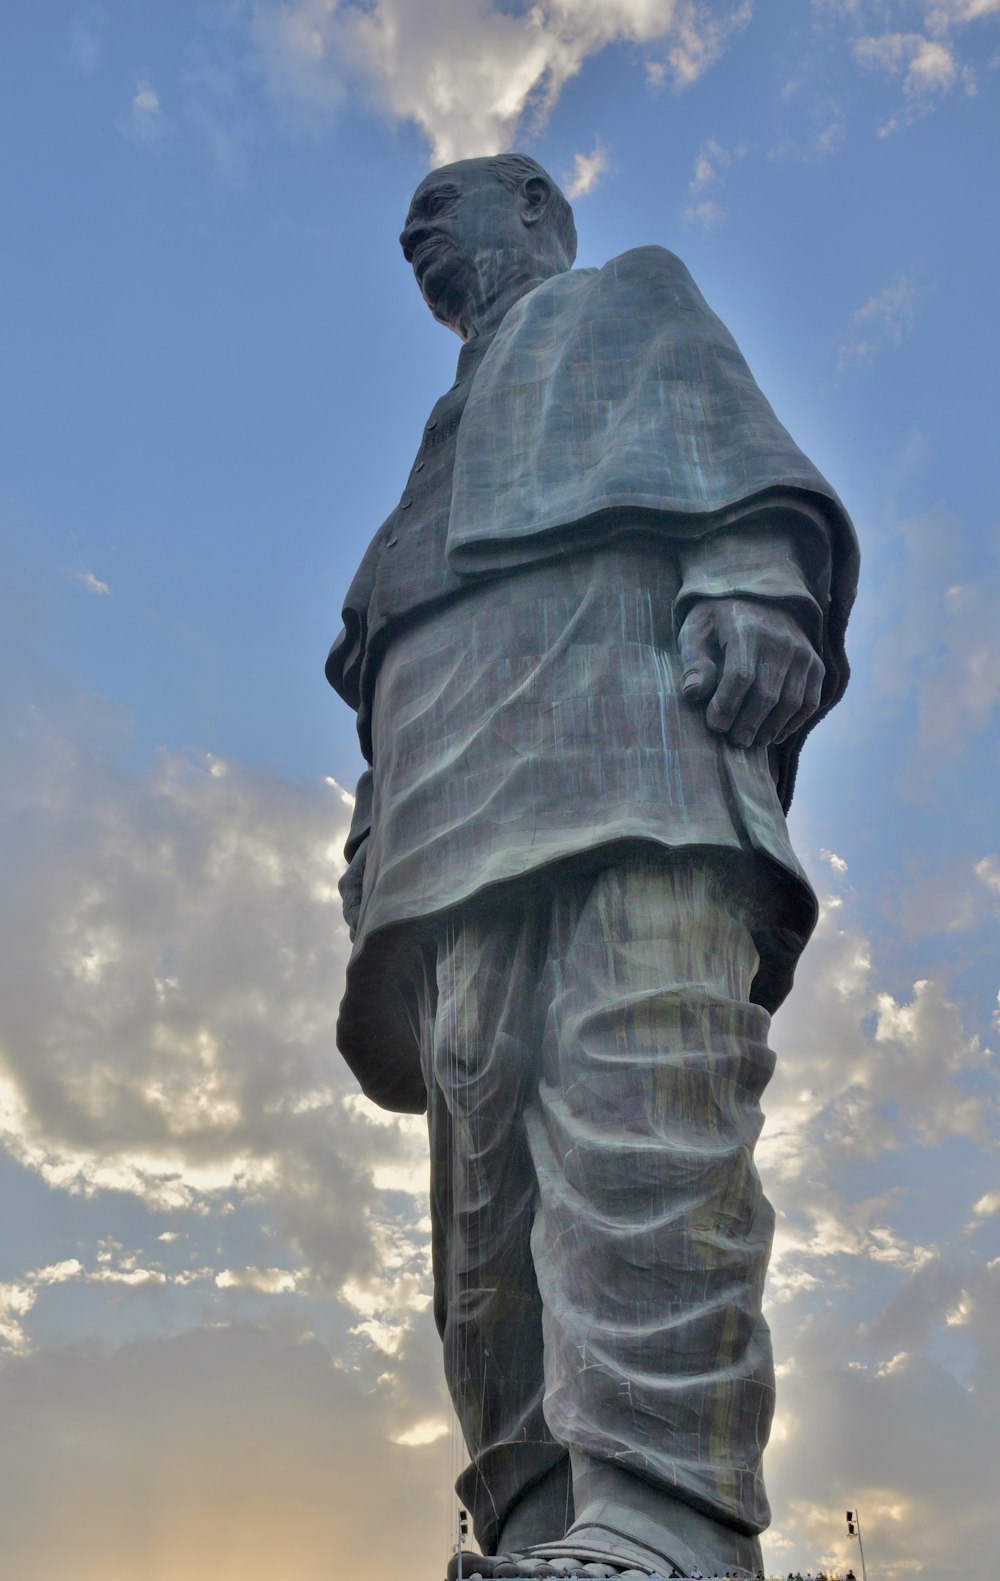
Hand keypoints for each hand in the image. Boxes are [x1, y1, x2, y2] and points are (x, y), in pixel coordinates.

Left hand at [678, 597, 824, 747]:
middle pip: (766, 694)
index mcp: (747, 630)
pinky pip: (810, 701)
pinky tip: (774, 734)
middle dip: (747, 724)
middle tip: (733, 741)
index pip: (740, 676)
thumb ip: (694, 662)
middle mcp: (781, 641)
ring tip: (751, 741)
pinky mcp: (815, 664)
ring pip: (791, 702)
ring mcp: (802, 653)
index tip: (715, 726)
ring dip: (770, 728)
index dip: (727, 706)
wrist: (759, 596)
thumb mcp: (696, 631)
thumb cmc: (718, 619)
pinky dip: (793, 723)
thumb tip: (693, 694)